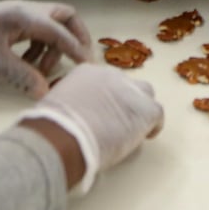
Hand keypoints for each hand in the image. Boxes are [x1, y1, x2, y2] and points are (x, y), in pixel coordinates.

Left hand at [0, 0, 93, 97]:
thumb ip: (22, 77)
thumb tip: (45, 91)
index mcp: (25, 16)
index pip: (60, 31)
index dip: (76, 49)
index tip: (88, 66)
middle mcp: (26, 11)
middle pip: (65, 17)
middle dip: (76, 37)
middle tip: (79, 60)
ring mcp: (19, 16)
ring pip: (52, 26)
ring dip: (54, 47)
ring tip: (42, 71)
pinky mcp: (11, 24)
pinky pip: (37, 33)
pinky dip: (40, 48)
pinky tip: (28, 66)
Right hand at [21, 64, 163, 193]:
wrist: (64, 135)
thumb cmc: (52, 128)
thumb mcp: (56, 106)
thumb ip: (69, 106)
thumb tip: (72, 120)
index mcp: (87, 72)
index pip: (105, 82)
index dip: (106, 100)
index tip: (102, 114)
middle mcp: (111, 75)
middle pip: (126, 86)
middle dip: (125, 101)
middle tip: (117, 122)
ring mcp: (131, 90)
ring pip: (144, 96)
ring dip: (139, 111)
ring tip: (132, 130)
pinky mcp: (145, 109)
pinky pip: (156, 115)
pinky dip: (152, 126)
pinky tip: (144, 137)